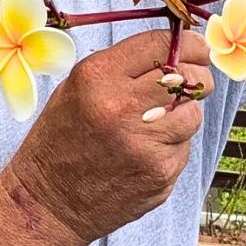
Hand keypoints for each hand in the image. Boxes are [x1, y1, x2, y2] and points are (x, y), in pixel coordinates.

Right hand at [3, 28, 214, 245]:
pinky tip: (144, 151)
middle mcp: (122, 107)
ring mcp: (144, 144)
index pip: (161, 45)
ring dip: (183, 112)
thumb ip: (121, 67)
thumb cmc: (60, 140)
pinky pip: (183, 147)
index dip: (188, 43)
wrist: (49, 202)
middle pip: (188, 77)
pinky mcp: (160, 174)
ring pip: (193, 114)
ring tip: (156, 121)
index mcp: (97, 78)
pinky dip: (172, 145)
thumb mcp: (75, 89)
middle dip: (197, 74)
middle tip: (192, 78)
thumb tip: (175, 52)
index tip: (197, 46)